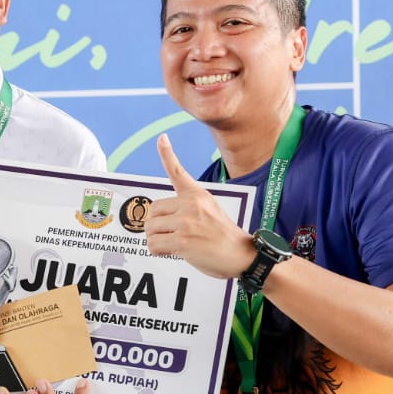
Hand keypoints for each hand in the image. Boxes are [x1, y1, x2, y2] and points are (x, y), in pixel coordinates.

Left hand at [145, 134, 253, 279]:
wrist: (242, 256)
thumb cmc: (224, 237)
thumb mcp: (210, 209)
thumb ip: (188, 206)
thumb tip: (160, 213)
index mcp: (197, 195)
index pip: (178, 172)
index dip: (167, 153)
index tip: (162, 137)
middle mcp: (191, 205)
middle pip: (153, 211)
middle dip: (157, 225)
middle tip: (172, 234)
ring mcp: (186, 223)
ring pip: (150, 229)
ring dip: (156, 239)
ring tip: (174, 244)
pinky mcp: (183, 241)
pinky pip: (154, 244)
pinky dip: (157, 251)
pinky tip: (171, 252)